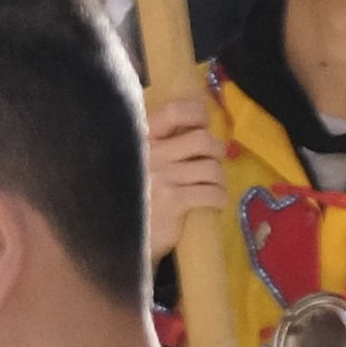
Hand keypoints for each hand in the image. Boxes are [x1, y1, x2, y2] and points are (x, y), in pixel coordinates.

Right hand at [142, 99, 227, 261]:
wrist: (126, 235)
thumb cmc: (138, 194)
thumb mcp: (143, 162)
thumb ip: (162, 142)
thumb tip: (199, 125)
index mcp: (143, 138)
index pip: (174, 111)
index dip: (196, 113)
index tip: (203, 123)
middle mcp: (152, 154)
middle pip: (203, 140)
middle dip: (217, 151)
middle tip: (214, 160)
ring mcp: (163, 177)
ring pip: (212, 168)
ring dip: (220, 179)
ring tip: (214, 185)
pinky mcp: (174, 201)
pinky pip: (212, 193)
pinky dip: (220, 198)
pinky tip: (214, 202)